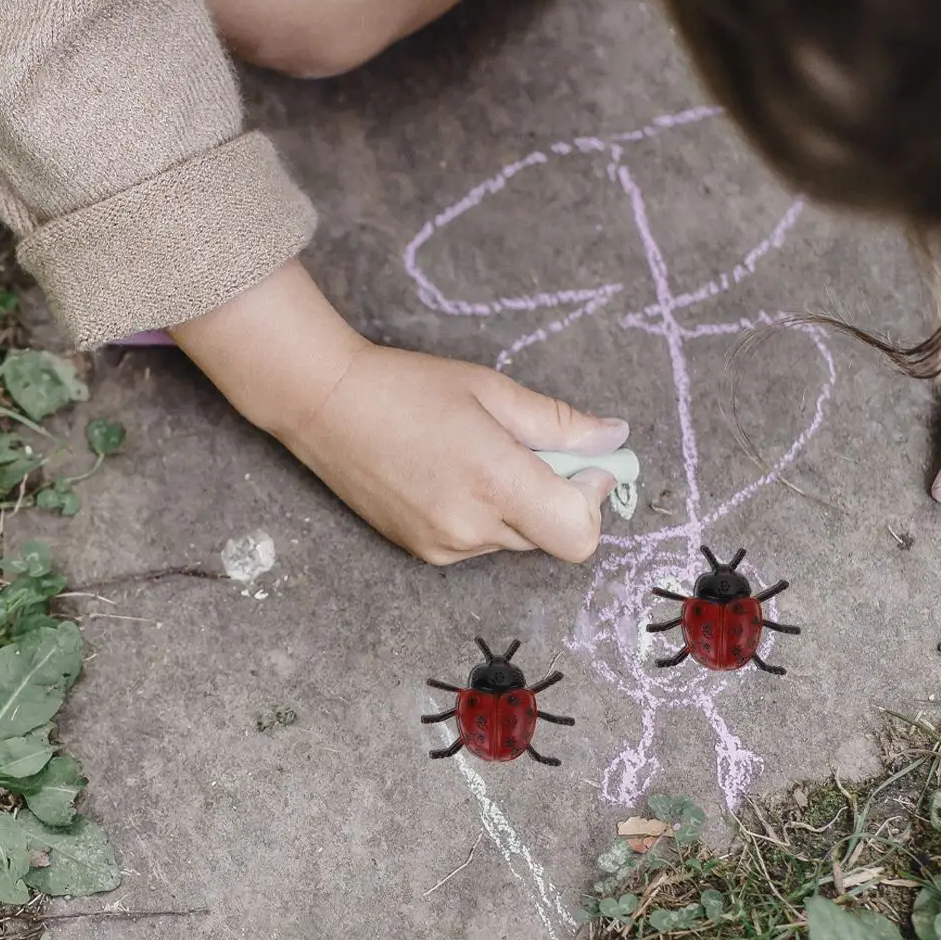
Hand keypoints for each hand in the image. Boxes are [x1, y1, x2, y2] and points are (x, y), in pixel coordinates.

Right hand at [172, 261, 625, 563]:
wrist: (325, 405)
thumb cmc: (409, 386)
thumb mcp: (493, 391)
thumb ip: (560, 423)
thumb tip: (615, 438)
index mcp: (495, 482)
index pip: (578, 535)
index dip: (590, 499)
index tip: (578, 463)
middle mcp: (471, 527)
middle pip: (551, 536)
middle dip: (554, 495)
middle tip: (522, 447)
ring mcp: (444, 547)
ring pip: (515, 539)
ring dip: (517, 505)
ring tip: (475, 457)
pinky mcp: (423, 553)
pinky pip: (480, 542)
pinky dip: (483, 515)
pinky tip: (449, 475)